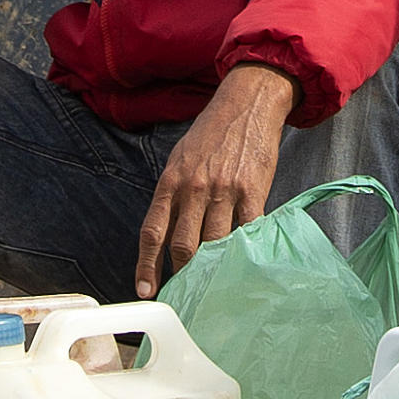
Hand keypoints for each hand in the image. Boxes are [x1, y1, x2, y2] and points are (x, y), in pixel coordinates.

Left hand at [135, 65, 297, 297]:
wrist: (246, 105)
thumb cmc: (211, 135)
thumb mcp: (181, 160)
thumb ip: (173, 196)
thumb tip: (167, 236)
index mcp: (171, 181)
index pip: (152, 231)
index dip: (146, 264)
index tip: (145, 289)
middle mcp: (193, 188)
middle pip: (182, 244)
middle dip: (181, 273)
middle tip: (185, 293)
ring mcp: (224, 190)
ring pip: (213, 243)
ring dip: (212, 268)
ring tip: (213, 285)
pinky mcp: (252, 191)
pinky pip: (246, 230)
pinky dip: (242, 250)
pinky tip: (241, 264)